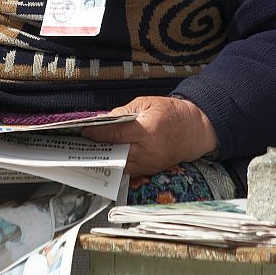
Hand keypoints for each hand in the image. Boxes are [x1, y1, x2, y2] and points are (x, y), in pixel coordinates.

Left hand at [81, 96, 217, 176]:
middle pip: (114, 153)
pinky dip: (115, 163)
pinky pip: (127, 170)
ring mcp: (149, 164)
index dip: (97, 133)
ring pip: (118, 165)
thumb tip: (103, 120)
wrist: (194, 131)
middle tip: (81, 142)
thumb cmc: (171, 113)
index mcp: (147, 130)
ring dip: (104, 158)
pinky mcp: (150, 171)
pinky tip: (105, 156)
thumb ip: (124, 112)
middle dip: (97, 148)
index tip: (84, 131)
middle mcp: (148, 151)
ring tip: (89, 149)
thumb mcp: (147, 103)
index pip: (115, 134)